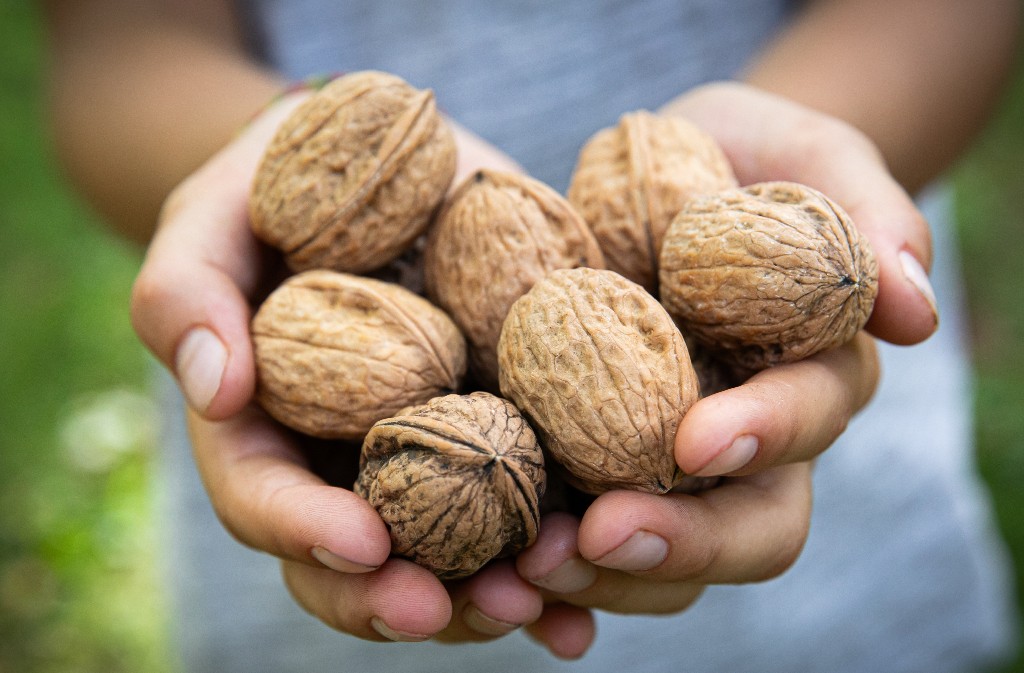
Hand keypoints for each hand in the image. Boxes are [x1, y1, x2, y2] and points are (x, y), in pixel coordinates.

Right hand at [129, 91, 567, 646]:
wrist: (375, 168)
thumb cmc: (275, 190)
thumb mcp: (213, 219)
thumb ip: (187, 294)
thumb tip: (217, 388)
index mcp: (266, 429)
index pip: (268, 498)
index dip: (307, 531)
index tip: (363, 543)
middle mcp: (344, 463)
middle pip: (359, 560)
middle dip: (399, 596)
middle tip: (455, 611)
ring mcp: (425, 457)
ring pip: (445, 556)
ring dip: (488, 596)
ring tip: (544, 602)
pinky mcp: (497, 434)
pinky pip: (524, 511)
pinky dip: (555, 563)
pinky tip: (590, 603)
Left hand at [517, 81, 930, 637]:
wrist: (665, 173)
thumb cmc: (744, 158)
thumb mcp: (807, 158)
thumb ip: (864, 216)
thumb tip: (916, 308)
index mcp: (806, 374)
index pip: (804, 423)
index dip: (764, 436)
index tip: (697, 441)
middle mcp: (747, 441)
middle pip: (747, 527)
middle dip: (683, 541)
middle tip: (600, 538)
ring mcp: (667, 464)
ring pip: (666, 557)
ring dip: (604, 575)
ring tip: (528, 565)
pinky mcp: (590, 464)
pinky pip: (581, 539)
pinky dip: (548, 571)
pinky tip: (500, 580)